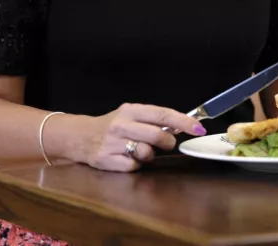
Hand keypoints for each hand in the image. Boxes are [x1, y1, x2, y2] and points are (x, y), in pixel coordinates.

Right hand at [68, 103, 205, 171]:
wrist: (79, 136)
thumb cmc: (112, 126)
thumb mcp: (131, 115)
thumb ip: (153, 120)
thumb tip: (183, 125)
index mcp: (130, 110)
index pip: (162, 114)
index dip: (183, 122)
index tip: (199, 128)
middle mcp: (120, 125)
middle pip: (157, 136)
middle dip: (168, 143)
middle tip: (167, 144)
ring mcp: (112, 143)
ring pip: (146, 153)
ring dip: (149, 154)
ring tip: (140, 150)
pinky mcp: (106, 160)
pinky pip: (133, 166)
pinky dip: (135, 164)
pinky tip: (126, 158)